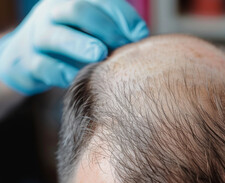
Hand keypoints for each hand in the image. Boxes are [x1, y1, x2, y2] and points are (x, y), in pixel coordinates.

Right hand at [0, 0, 148, 94]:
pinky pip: (43, 66)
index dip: (122, 15)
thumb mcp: (90, 30)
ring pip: (55, 36)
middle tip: (122, 43)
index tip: (140, 34)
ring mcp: (38, 37)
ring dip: (80, 44)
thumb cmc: (72, 42)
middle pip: (77, 10)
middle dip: (103, 26)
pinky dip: (60, 71)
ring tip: (99, 55)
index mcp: (72, 2)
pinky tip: (75, 76)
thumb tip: (141, 38)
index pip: (99, 1)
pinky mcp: (30, 63)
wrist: (27, 57)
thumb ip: (113, 31)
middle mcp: (53, 14)